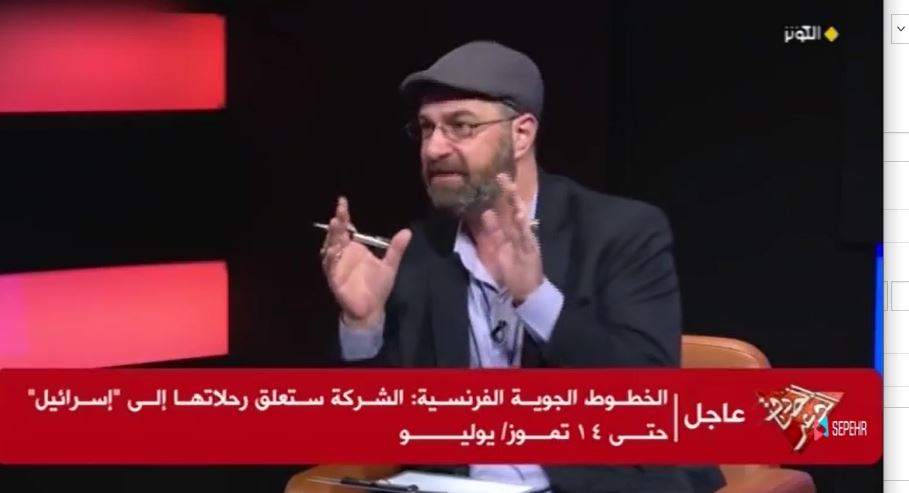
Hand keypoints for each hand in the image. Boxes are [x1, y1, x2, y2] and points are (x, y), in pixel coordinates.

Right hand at [320, 197, 411, 326]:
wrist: (372, 309)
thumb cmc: (377, 287)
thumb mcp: (389, 266)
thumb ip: (396, 249)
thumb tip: (407, 231)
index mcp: (354, 249)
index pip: (346, 229)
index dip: (344, 216)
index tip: (343, 202)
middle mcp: (343, 255)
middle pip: (337, 235)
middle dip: (337, 223)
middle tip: (339, 212)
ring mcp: (336, 267)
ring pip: (330, 249)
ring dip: (332, 237)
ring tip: (335, 224)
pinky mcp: (334, 279)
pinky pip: (330, 267)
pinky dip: (331, 259)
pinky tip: (333, 250)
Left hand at [481, 173, 543, 303]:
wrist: (525, 290)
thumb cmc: (509, 269)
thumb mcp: (495, 249)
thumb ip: (491, 231)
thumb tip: (485, 212)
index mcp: (508, 231)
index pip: (503, 209)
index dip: (500, 194)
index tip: (494, 177)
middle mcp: (517, 232)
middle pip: (512, 208)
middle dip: (508, 192)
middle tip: (500, 175)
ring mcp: (525, 240)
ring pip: (520, 218)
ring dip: (515, 203)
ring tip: (509, 187)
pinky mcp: (530, 250)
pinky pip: (526, 236)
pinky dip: (523, 224)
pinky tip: (520, 213)